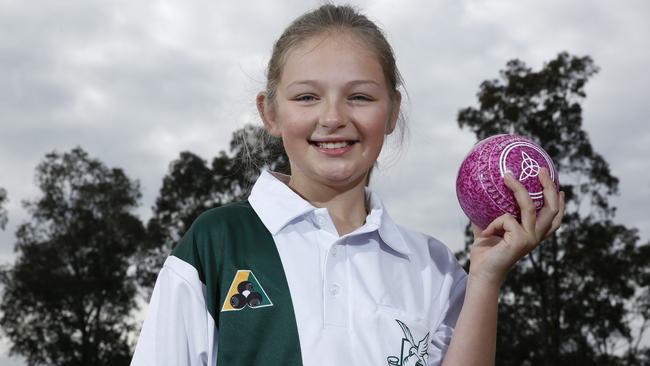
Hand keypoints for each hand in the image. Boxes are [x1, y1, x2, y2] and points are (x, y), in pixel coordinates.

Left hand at [468, 167, 564, 285]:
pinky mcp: (521, 240)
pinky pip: (505, 218)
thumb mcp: (488, 228)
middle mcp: (536, 236)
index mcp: (533, 234)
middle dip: (549, 187)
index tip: (560, 189)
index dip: (560, 203)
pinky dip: (493, 222)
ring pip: (528, 206)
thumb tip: (482, 194)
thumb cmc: (484, 252)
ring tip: (507, 176)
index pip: (554, 219)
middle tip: (542, 170)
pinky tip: (485, 233)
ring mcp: (530, 238)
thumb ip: (491, 214)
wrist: (481, 273)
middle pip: (552, 209)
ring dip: (518, 189)